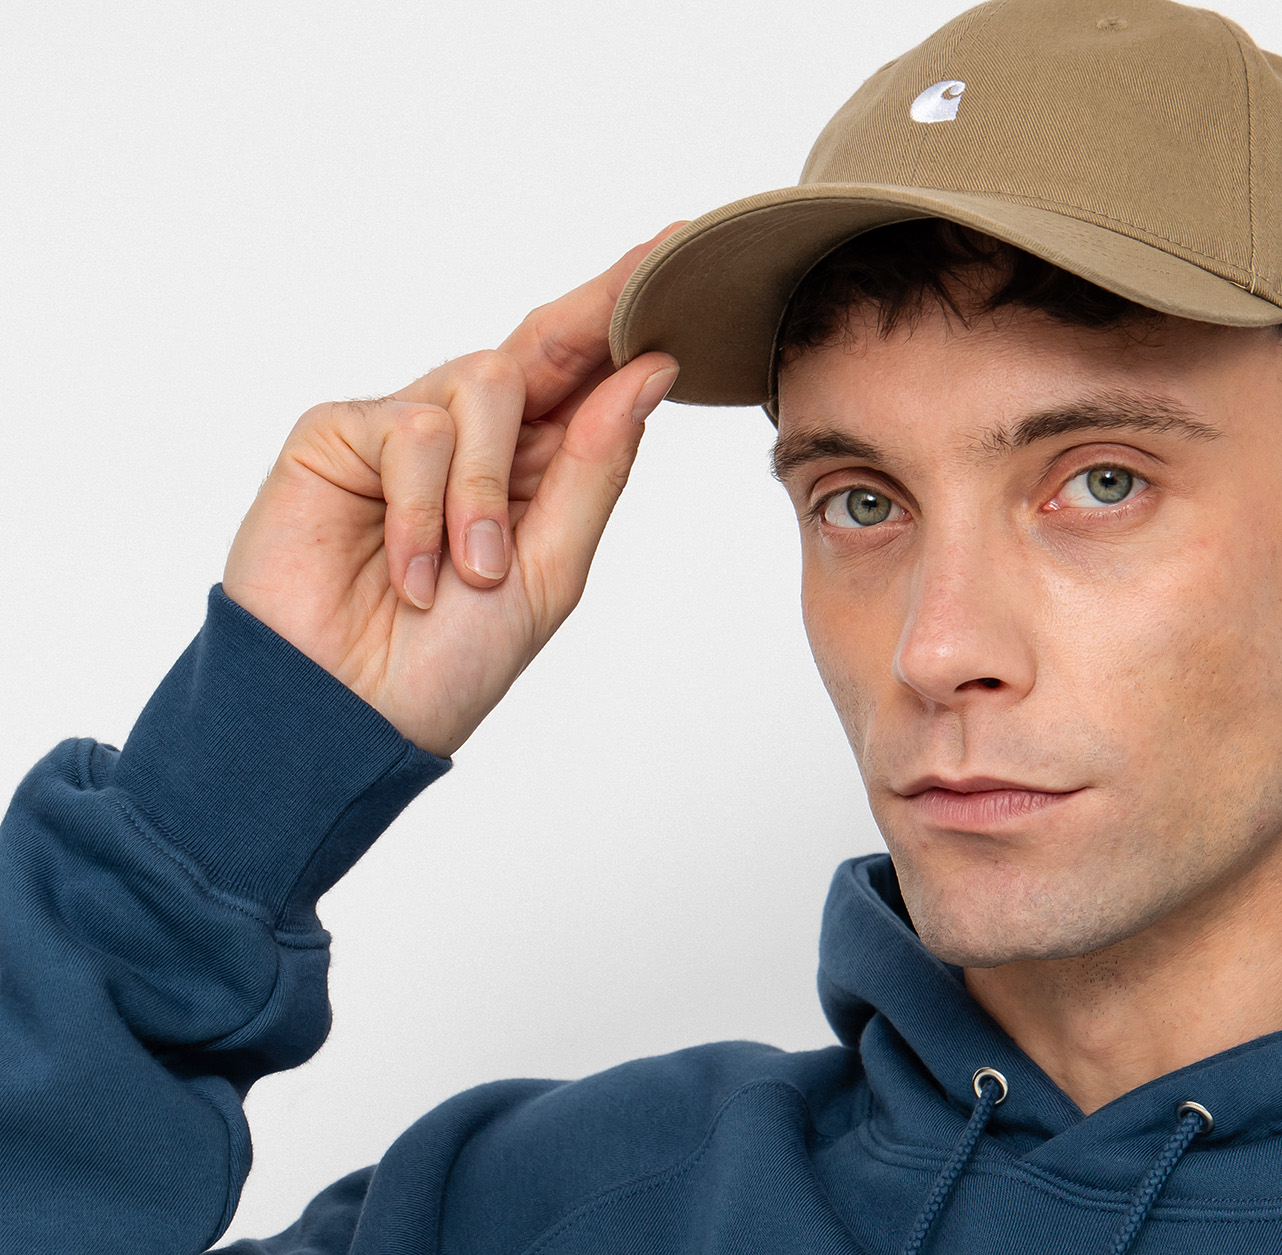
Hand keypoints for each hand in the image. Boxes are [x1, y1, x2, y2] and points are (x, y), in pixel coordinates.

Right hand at [222, 240, 679, 756]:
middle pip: (540, 349)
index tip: (679, 249)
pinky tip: (412, 570)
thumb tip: (649, 374)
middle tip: (653, 267)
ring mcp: (400, 430)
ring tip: (468, 574)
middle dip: (596, 311)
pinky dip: (425, 507)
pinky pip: (412, 426)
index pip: (584, 380)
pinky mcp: (337, 432)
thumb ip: (595, 471)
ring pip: (483, 388)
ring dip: (487, 490)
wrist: (347, 713)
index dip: (624, 315)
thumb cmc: (444, 666)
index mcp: (529, 477)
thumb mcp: (549, 574)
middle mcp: (468, 441)